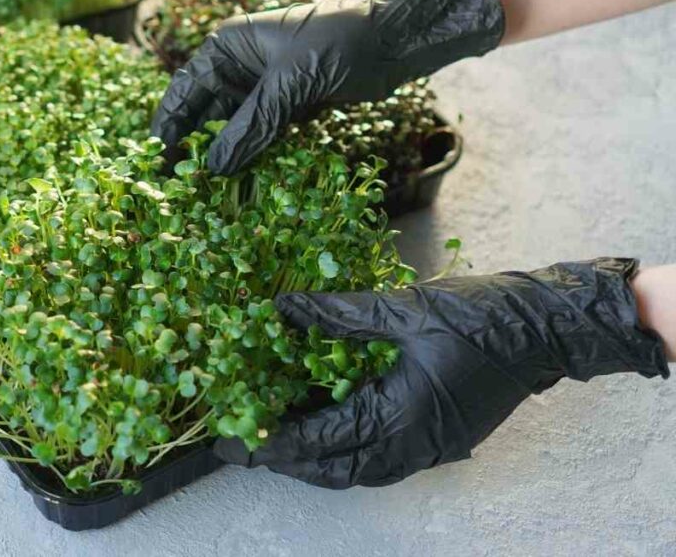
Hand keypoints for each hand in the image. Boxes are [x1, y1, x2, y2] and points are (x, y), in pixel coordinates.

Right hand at [151, 0, 504, 174]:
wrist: (396, 38)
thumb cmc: (340, 42)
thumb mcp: (291, 83)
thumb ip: (253, 124)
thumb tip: (215, 168)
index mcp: (227, 48)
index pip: (183, 92)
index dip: (167, 128)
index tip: (156, 164)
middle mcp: (240, 68)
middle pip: (206, 116)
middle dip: (197, 150)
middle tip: (184, 190)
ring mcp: (266, 90)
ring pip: (235, 131)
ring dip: (228, 159)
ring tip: (214, 196)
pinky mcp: (291, 108)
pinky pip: (263, 138)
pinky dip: (257, 159)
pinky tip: (249, 185)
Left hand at [214, 258, 668, 487]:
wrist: (545, 329)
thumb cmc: (478, 315)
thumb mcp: (401, 308)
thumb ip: (337, 314)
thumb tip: (282, 309)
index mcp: (403, 416)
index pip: (323, 440)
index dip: (275, 441)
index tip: (234, 440)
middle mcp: (414, 445)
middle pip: (336, 469)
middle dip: (287, 461)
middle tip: (243, 446)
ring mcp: (430, 449)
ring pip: (358, 471)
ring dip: (316, 461)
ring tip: (276, 441)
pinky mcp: (440, 441)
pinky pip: (381, 461)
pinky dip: (346, 453)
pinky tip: (326, 430)